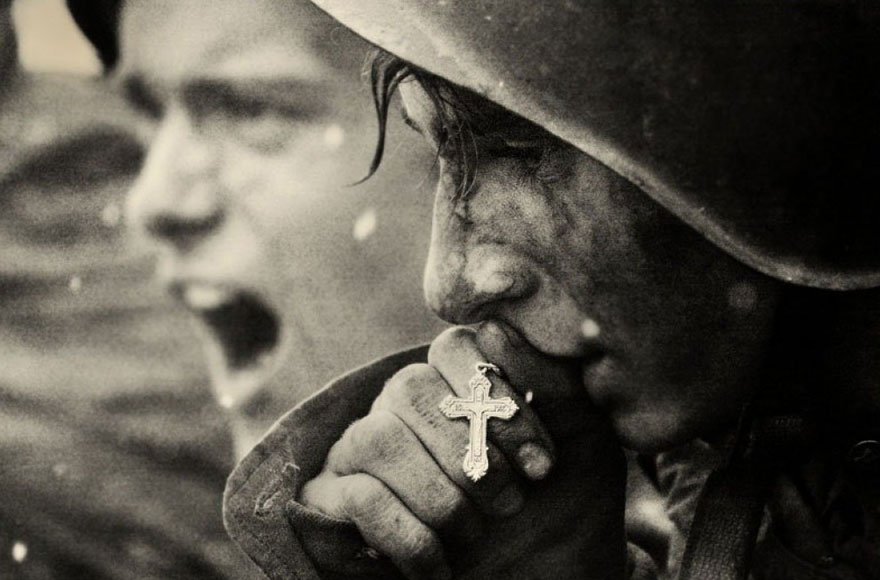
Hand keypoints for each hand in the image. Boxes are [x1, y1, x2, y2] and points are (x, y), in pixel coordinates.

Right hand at [300, 322, 625, 579]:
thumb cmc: (563, 505)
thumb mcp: (580, 440)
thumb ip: (552, 380)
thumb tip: (494, 329)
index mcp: (456, 380)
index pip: (453, 346)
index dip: (500, 400)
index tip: (543, 465)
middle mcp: (402, 405)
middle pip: (409, 387)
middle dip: (470, 455)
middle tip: (512, 503)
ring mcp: (361, 449)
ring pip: (379, 439)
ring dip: (441, 496)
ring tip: (476, 532)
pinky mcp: (334, 500)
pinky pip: (360, 497)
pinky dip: (411, 538)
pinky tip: (442, 567)